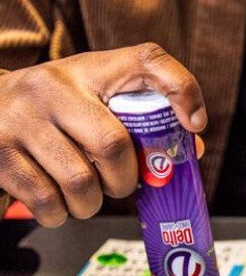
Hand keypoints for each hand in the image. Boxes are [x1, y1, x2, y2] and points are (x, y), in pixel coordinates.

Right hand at [0, 44, 205, 226]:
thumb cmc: (56, 110)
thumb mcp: (94, 99)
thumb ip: (140, 120)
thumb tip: (191, 151)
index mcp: (89, 71)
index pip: (147, 60)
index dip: (181, 90)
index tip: (195, 124)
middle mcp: (52, 88)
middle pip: (112, 144)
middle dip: (124, 180)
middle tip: (118, 185)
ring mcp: (20, 119)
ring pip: (79, 181)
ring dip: (91, 204)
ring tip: (86, 198)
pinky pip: (45, 200)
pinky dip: (59, 214)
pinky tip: (58, 203)